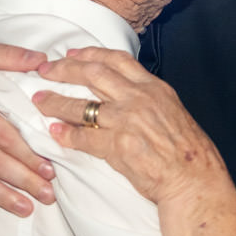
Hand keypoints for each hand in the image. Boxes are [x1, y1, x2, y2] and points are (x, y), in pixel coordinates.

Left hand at [34, 48, 226, 202]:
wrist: (195, 181)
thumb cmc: (189, 154)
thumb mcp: (173, 112)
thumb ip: (148, 100)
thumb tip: (126, 95)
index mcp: (154, 88)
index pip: (116, 59)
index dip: (89, 54)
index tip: (70, 54)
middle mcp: (139, 98)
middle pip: (92, 73)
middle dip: (64, 69)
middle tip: (45, 70)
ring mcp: (127, 121)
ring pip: (81, 106)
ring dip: (56, 103)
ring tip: (40, 101)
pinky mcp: (118, 146)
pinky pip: (84, 138)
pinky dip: (66, 135)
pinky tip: (56, 133)